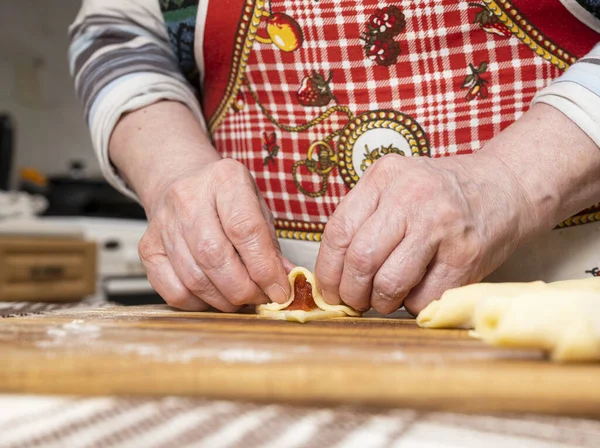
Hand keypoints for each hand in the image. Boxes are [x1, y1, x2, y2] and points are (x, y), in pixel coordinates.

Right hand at [138, 159, 291, 310]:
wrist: (182, 184)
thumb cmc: (226, 200)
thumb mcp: (257, 208)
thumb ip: (271, 245)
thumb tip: (286, 281)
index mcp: (224, 179)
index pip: (246, 230)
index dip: (265, 268)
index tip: (280, 291)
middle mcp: (188, 198)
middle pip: (215, 257)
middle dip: (244, 289)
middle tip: (261, 298)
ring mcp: (163, 223)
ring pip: (195, 279)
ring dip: (225, 300)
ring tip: (242, 299)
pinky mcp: (147, 249)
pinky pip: (174, 291)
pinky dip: (199, 304)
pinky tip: (215, 297)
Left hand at [315, 103, 599, 315]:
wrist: (505, 187)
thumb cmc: (439, 194)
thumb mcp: (396, 186)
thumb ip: (364, 217)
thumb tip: (331, 274)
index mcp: (384, 176)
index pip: (338, 231)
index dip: (327, 271)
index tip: (328, 291)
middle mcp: (410, 196)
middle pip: (360, 259)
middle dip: (351, 293)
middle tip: (355, 301)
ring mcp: (440, 225)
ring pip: (389, 283)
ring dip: (381, 302)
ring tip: (386, 298)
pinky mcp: (466, 255)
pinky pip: (423, 298)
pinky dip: (413, 305)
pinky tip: (418, 292)